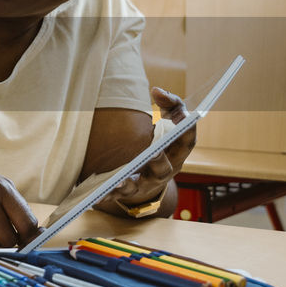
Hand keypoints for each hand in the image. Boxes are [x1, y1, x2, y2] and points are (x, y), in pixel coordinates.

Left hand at [99, 88, 195, 214]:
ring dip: (130, 184)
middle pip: (165, 168)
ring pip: (141, 186)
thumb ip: (169, 103)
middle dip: (159, 160)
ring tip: (119, 182)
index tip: (186, 117)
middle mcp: (165, 169)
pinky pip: (119, 195)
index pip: (188, 140)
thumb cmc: (161, 141)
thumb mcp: (168, 121)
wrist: (151, 175)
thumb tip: (157, 90)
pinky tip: (96, 195)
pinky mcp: (130, 190)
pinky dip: (109, 195)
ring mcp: (147, 182)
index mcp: (177, 152)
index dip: (189, 129)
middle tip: (153, 153)